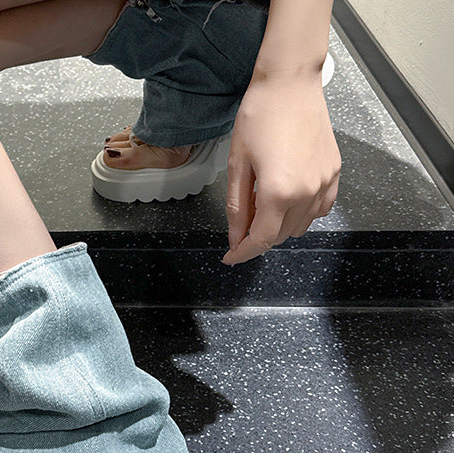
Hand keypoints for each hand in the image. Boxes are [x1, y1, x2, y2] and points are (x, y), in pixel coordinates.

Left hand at [222, 69, 340, 264]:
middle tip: (241, 227)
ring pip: (300, 226)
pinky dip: (302, 215)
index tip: (231, 256)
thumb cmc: (260, 115)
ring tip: (262, 208)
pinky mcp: (334, 172)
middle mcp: (306, 192)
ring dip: (279, 227)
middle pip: (280, 236)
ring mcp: (324, 182)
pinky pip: (320, 210)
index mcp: (279, 192)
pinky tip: (287, 201)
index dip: (243, 253)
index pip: (261, 240)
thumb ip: (237, 207)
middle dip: (258, 238)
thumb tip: (235, 237)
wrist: (290, 82)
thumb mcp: (237, 164)